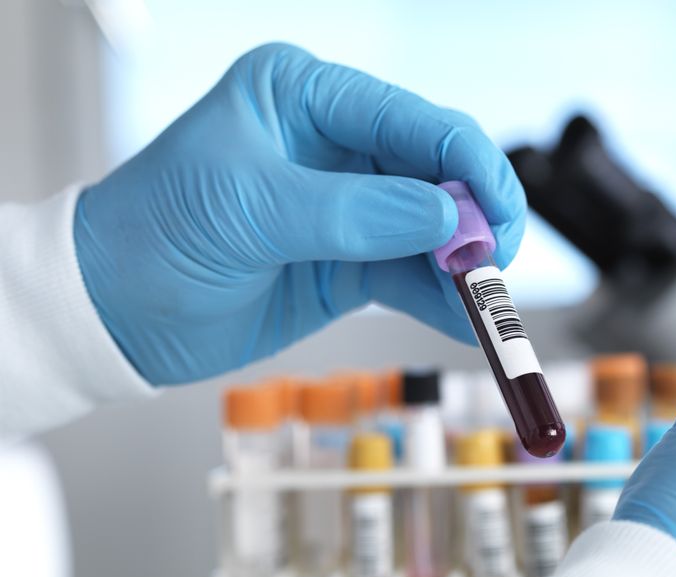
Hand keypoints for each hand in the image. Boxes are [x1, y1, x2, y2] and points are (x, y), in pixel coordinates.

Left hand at [74, 43, 524, 384]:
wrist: (115, 310)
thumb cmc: (157, 233)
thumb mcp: (251, 209)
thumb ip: (354, 214)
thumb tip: (450, 221)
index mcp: (305, 95)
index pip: (410, 119)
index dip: (465, 164)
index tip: (497, 214)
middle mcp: (335, 144)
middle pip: (436, 173)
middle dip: (474, 219)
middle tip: (494, 265)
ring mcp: (348, 206)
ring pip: (434, 230)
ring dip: (464, 267)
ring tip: (486, 305)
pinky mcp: (350, 262)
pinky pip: (412, 276)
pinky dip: (441, 300)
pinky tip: (463, 320)